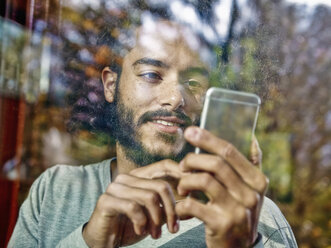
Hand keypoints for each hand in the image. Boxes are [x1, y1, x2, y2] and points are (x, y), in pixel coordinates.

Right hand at [82, 159, 182, 247]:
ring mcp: (115, 187)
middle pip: (161, 185)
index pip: (164, 165)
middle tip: (173, 228)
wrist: (103, 241)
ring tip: (156, 234)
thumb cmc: (130, 226)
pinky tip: (140, 231)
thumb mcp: (154, 216)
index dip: (181, 174)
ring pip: (149, 197)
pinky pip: (133, 207)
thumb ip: (169, 208)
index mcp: (139, 176)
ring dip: (157, 220)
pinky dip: (142, 223)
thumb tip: (193, 202)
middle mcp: (127, 178)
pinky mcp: (107, 200)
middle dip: (171, 210)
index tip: (191, 193)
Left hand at [175, 127, 268, 247]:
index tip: (189, 131)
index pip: (229, 151)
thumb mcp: (252, 191)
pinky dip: (182, 204)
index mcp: (257, 181)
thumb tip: (253, 137)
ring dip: (186, 181)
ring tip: (182, 188)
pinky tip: (182, 208)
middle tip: (182, 165)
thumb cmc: (239, 212)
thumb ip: (253, 164)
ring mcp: (237, 210)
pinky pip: (193, 205)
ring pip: (204, 180)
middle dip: (192, 160)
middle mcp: (250, 194)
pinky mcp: (222, 225)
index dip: (207, 139)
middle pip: (215, 164)